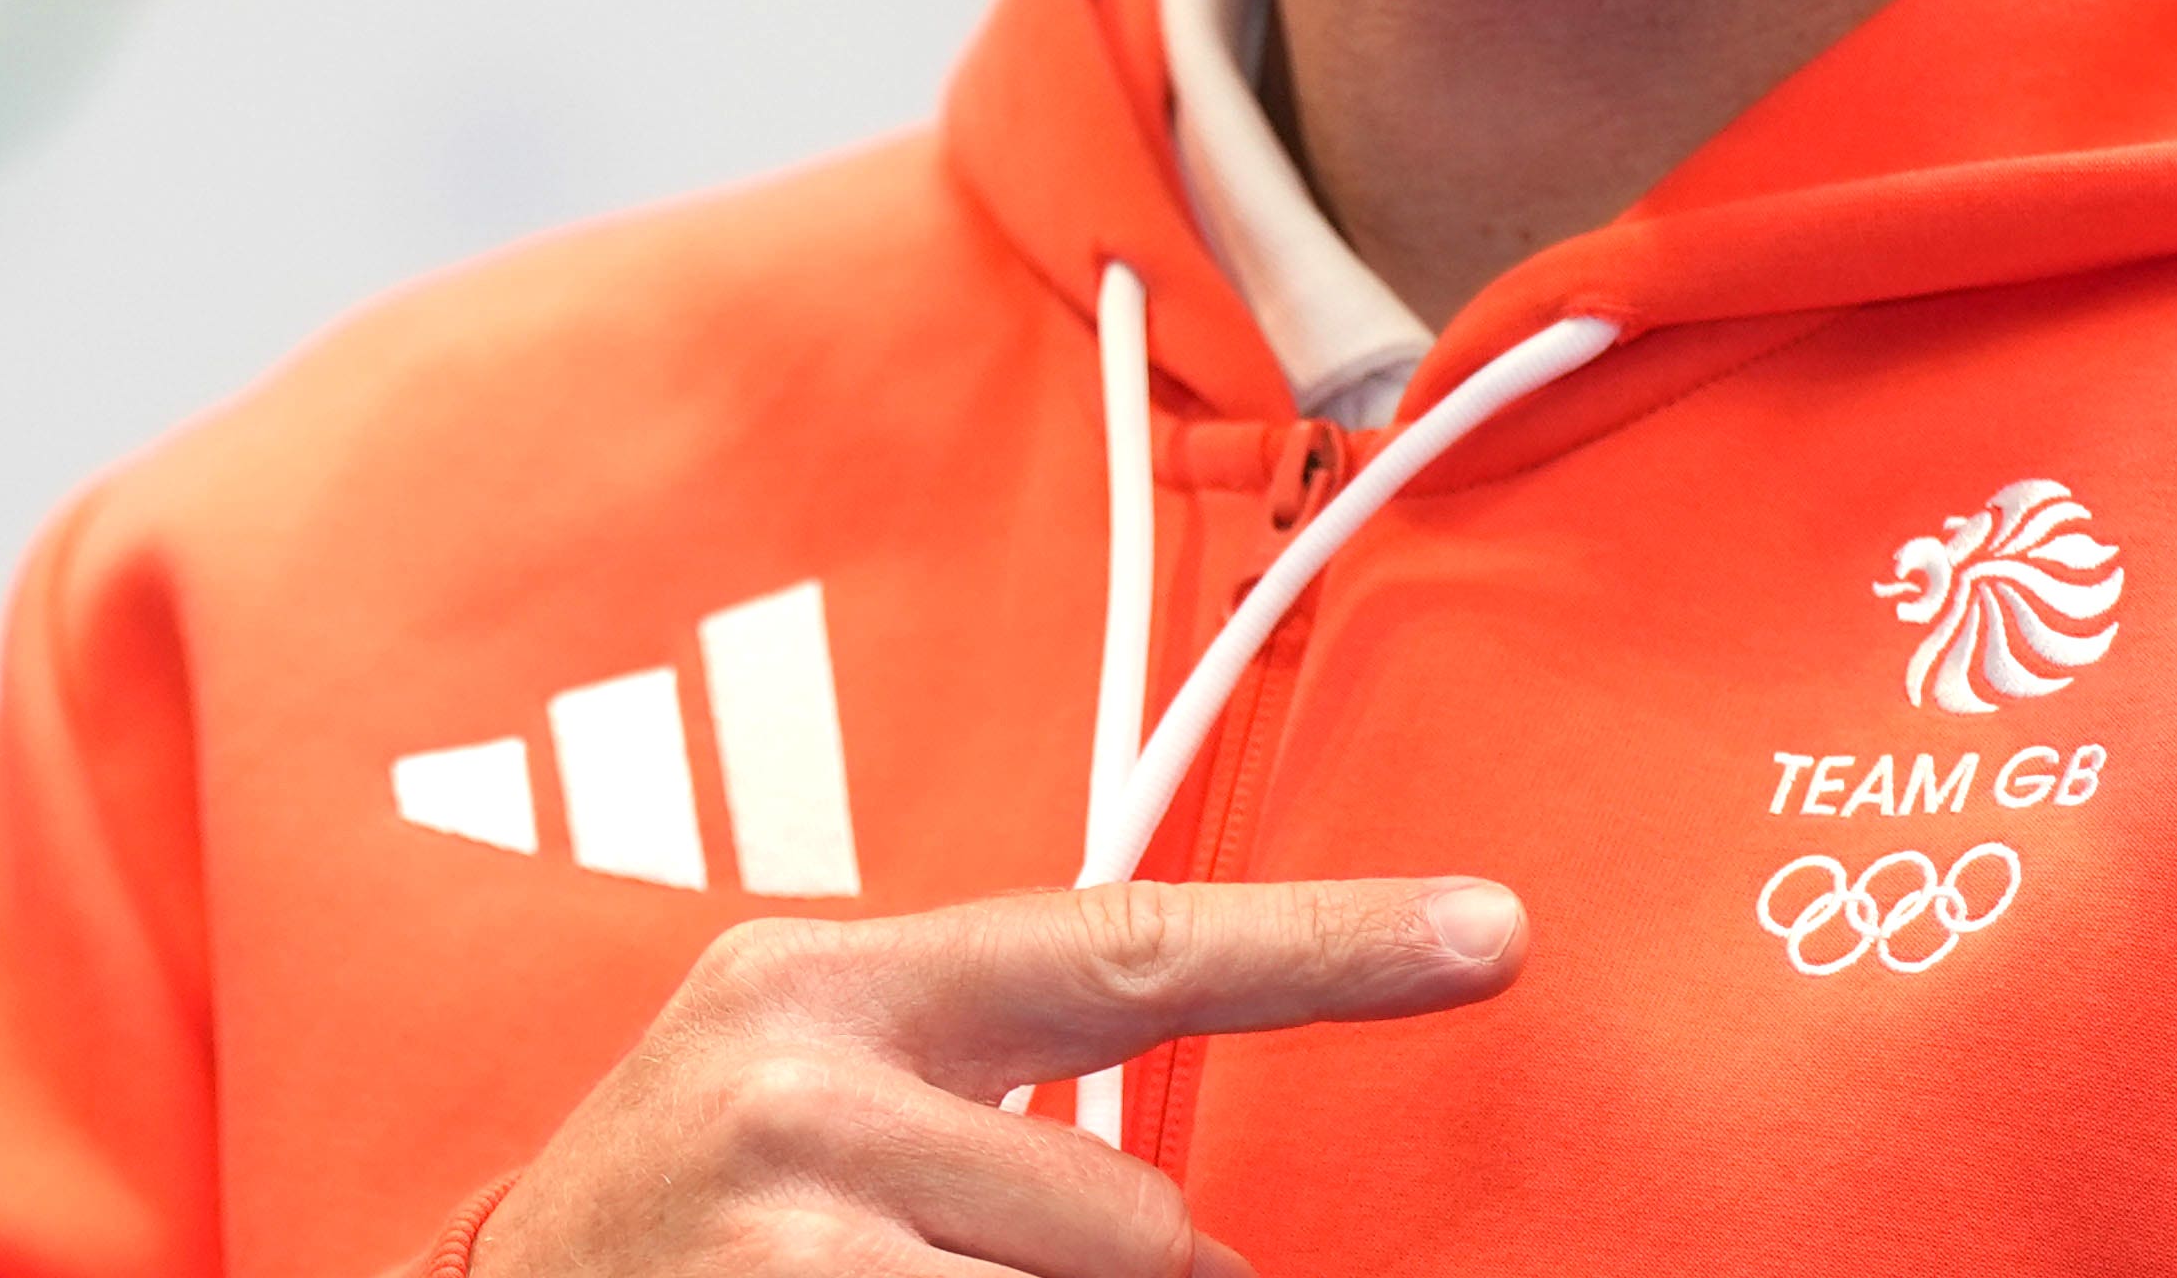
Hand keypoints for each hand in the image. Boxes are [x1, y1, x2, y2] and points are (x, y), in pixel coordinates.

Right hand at [476, 874, 1526, 1277]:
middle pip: (1136, 1223)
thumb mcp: (803, 1091)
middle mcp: (803, 1091)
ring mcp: (791, 1244)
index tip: (1492, 932)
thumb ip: (982, 1085)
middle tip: (977, 1273)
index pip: (1128, 950)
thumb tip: (1195, 1213)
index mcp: (825, 985)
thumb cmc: (683, 1226)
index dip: (1325, 943)